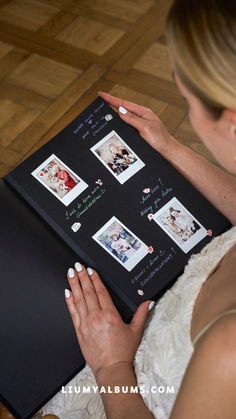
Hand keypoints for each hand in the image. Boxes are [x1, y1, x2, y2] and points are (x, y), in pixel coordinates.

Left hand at [65, 263, 152, 378]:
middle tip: (77, 266)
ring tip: (70, 274)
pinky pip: (72, 313)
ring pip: (78, 300)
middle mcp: (96, 318)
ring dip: (74, 285)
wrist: (111, 369)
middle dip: (82, 277)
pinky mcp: (79, 331)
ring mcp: (86, 324)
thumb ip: (141, 314)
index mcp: (110, 315)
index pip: (100, 292)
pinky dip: (69, 302)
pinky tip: (66, 292)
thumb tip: (149, 302)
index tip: (90, 270)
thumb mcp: (135, 331)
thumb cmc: (122, 352)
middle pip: (88, 292)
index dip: (95, 279)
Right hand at [99, 92, 173, 154]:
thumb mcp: (145, 127)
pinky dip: (119, 125)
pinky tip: (114, 126)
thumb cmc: (160, 139)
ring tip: (103, 112)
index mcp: (143, 112)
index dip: (111, 99)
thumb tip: (120, 110)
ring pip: (123, 118)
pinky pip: (126, 126)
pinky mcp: (138, 133)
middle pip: (122, 109)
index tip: (100, 94)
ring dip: (114, 116)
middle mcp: (140, 117)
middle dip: (110, 105)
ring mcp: (139, 125)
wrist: (167, 152)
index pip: (124, 104)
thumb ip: (132, 119)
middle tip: (99, 102)